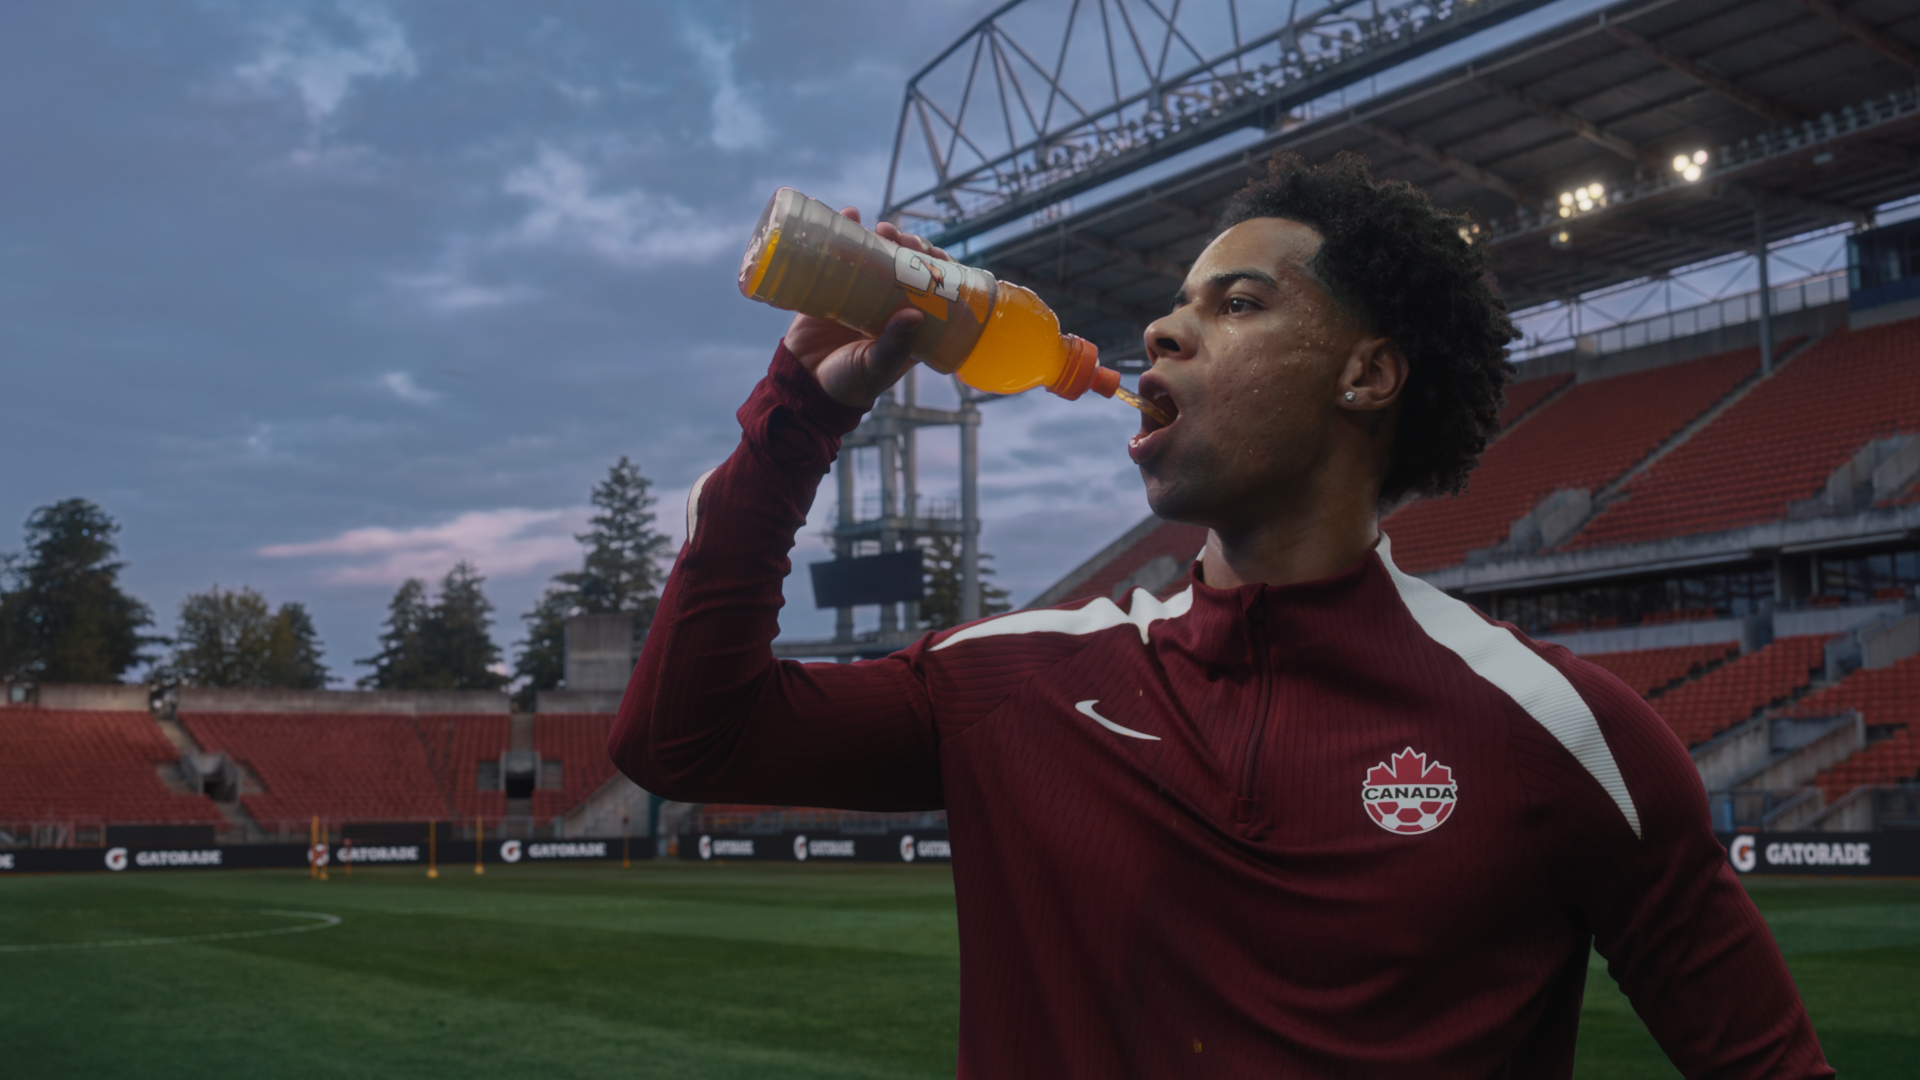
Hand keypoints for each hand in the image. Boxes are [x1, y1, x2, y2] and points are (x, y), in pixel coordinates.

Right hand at [782, 208, 953, 409]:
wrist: (804, 387)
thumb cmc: (848, 385)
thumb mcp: (876, 367)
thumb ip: (894, 346)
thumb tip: (915, 314)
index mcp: (910, 325)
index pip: (933, 289)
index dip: (938, 267)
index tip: (935, 254)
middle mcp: (889, 305)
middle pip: (906, 265)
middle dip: (909, 245)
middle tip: (903, 238)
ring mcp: (861, 294)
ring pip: (878, 255)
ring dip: (883, 235)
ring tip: (881, 228)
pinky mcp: (832, 288)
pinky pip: (840, 255)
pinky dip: (845, 230)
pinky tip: (849, 214)